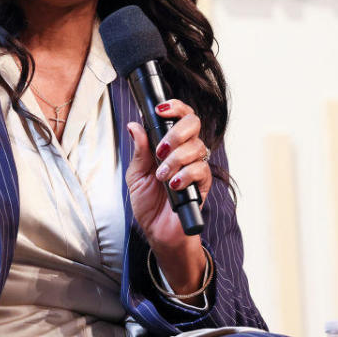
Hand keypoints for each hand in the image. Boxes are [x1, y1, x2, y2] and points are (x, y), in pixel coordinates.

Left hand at [125, 99, 211, 293]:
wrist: (158, 231)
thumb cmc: (148, 203)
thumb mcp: (135, 175)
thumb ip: (139, 150)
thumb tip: (134, 125)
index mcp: (169, 144)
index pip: (179, 117)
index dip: (174, 108)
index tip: (160, 110)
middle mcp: (185, 151)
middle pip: (193, 124)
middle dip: (175, 133)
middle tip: (160, 150)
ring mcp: (195, 166)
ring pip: (196, 147)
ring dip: (175, 160)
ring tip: (161, 176)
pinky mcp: (203, 184)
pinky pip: (201, 170)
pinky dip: (185, 175)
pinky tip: (174, 185)